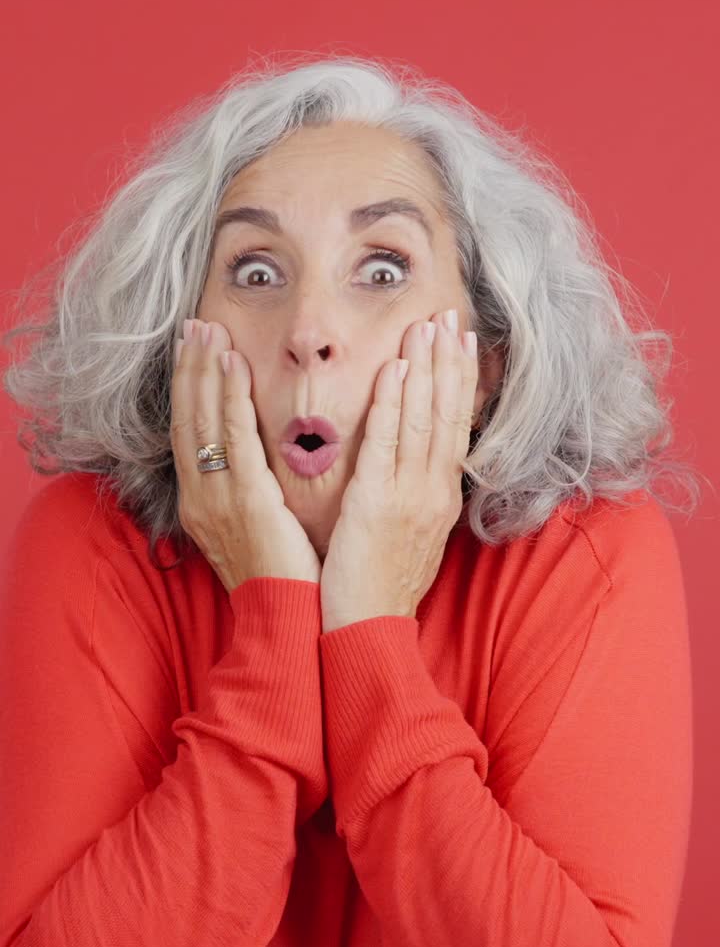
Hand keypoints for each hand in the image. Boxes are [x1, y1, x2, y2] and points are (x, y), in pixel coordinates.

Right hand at [171, 318, 321, 591]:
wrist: (284, 620)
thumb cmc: (280, 580)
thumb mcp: (253, 532)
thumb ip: (248, 496)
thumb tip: (257, 468)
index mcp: (201, 504)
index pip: (188, 435)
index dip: (188, 392)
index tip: (192, 353)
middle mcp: (201, 497)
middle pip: (187, 419)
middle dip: (189, 371)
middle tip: (193, 328)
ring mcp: (218, 497)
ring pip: (204, 420)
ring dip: (205, 371)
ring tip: (208, 331)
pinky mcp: (246, 498)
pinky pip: (234, 437)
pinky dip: (229, 397)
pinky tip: (233, 364)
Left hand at [320, 309, 482, 631]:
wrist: (367, 633)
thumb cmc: (379, 590)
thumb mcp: (409, 539)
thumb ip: (412, 499)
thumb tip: (412, 469)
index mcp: (440, 500)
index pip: (454, 428)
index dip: (459, 382)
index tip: (460, 341)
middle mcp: (433, 493)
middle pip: (446, 416)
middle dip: (448, 362)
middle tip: (448, 313)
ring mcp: (409, 498)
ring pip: (422, 421)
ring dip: (426, 369)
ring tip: (427, 325)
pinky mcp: (376, 505)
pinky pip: (387, 445)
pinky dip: (394, 406)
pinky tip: (396, 371)